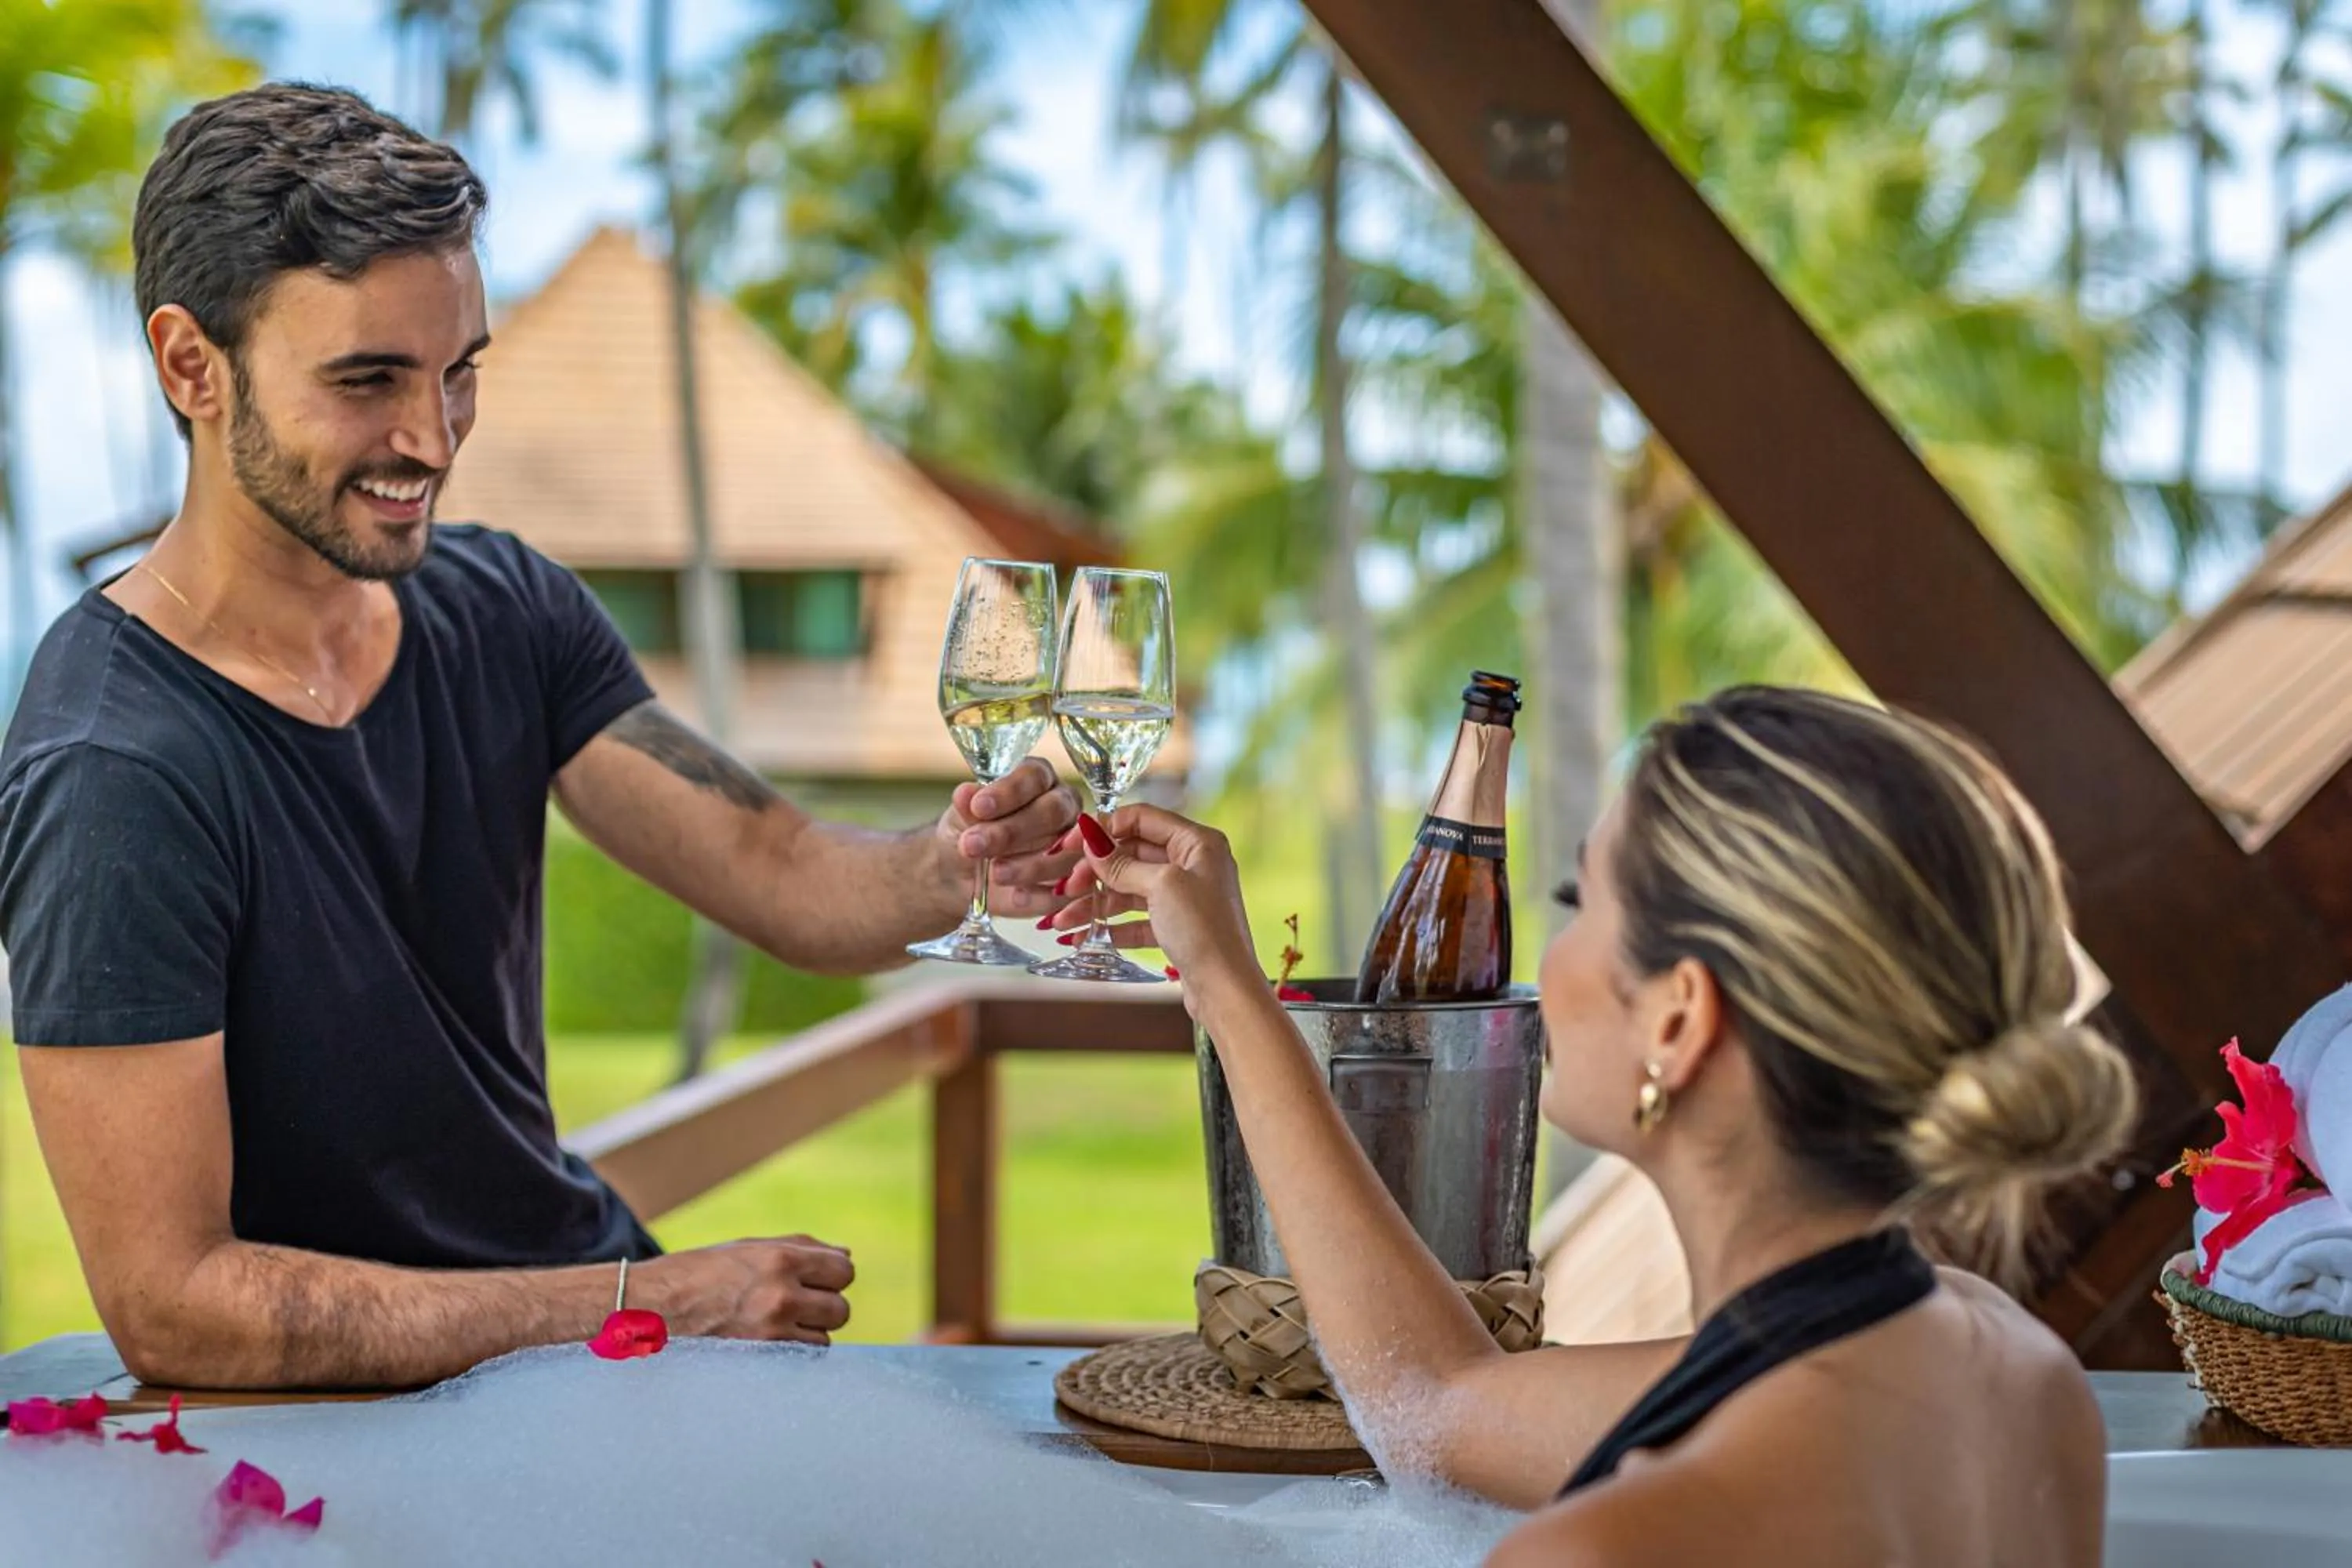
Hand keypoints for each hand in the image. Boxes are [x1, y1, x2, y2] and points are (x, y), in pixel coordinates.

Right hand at [641, 1234, 854, 1344]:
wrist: (647, 1310)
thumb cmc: (700, 1274)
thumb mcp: (748, 1248)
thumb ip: (801, 1248)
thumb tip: (846, 1255)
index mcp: (779, 1260)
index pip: (844, 1271)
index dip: (832, 1276)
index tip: (816, 1280)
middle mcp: (780, 1296)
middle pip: (840, 1309)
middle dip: (823, 1307)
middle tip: (794, 1305)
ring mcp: (770, 1334)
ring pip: (823, 1340)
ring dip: (807, 1334)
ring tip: (772, 1325)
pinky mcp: (759, 1364)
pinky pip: (800, 1362)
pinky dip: (791, 1355)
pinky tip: (766, 1345)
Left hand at [935, 757, 1081, 917]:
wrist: (961, 875)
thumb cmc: (967, 834)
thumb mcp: (959, 819)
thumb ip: (967, 807)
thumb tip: (966, 794)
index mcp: (1037, 778)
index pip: (1034, 777)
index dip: (1009, 792)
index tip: (979, 807)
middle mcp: (1062, 806)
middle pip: (1054, 812)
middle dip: (1014, 831)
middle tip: (976, 845)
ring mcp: (1073, 845)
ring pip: (1065, 853)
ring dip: (1029, 866)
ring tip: (995, 874)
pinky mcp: (1072, 881)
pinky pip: (1068, 889)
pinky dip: (1041, 895)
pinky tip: (1017, 896)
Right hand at [1044, 806, 1257, 985]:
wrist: (1226, 990)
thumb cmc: (1204, 931)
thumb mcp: (1161, 887)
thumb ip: (1123, 863)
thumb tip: (1091, 838)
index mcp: (1198, 843)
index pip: (1142, 819)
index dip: (1103, 828)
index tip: (1069, 844)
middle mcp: (1194, 864)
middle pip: (1132, 854)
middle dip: (1095, 872)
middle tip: (1064, 888)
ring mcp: (1185, 896)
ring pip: (1130, 889)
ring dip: (1095, 903)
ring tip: (1062, 922)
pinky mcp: (1177, 926)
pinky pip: (1137, 917)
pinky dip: (1112, 925)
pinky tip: (1085, 936)